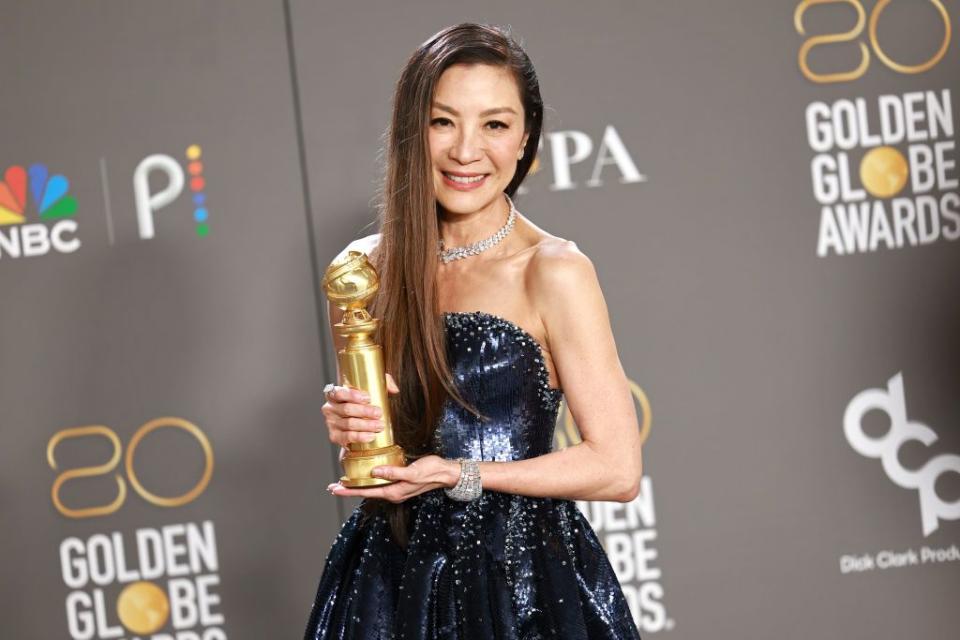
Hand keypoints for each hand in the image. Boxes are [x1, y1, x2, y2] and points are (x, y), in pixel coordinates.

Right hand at [322, 373, 399, 447]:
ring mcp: (331, 423)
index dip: (352, 395)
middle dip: (365, 411)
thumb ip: (384, 383)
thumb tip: (394, 389)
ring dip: (366, 425)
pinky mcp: (334, 436)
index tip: (368, 398)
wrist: (357, 426)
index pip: (339, 392)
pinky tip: (371, 436)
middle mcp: (330, 408)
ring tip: (380, 425)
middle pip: (346, 409)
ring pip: (349, 423)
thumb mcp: (372, 389)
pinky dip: (360, 437)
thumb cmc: (362, 404)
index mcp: (334, 394)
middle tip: (379, 413)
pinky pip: (347, 437)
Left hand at [327, 455, 459, 502]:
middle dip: (350, 489)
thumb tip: (375, 471)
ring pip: (372, 488)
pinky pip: (380, 483)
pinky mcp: (399, 482)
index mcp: (394, 492)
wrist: (446, 473)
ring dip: (358, 485)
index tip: (336, 488)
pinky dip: (369, 480)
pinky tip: (365, 475)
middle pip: (366, 492)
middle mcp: (393, 492)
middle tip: (333, 486)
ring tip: (344, 482)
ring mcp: (396, 488)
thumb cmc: (431, 471)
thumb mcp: (413, 472)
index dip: (350, 490)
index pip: (367, 492)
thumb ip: (394, 473)